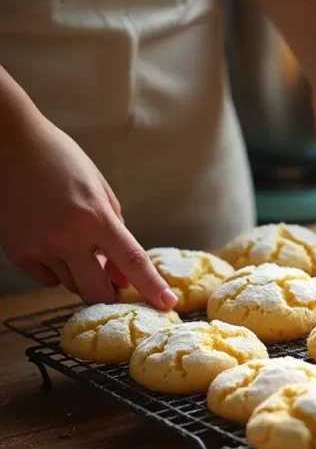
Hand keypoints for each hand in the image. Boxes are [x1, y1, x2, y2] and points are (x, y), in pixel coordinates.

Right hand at [0, 116, 176, 308]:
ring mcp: (39, 247)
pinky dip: (57, 269)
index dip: (152, 286)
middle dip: (110, 294)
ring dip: (82, 274)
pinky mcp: (17, 253)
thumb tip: (122, 277)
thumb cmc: (62, 162)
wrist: (9, 145)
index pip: (133, 262)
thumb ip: (117, 234)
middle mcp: (67, 237)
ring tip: (75, 241)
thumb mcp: (101, 192)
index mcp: (96, 217)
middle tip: (115, 284)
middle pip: (97, 291)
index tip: (167, 304)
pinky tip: (52, 242)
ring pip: (71, 285)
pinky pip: (47, 279)